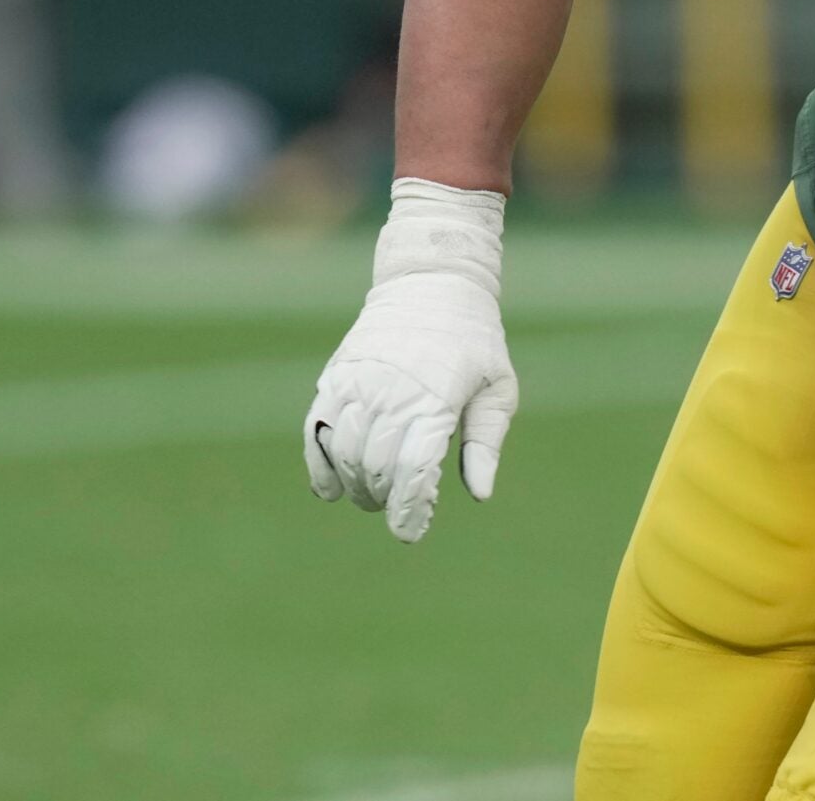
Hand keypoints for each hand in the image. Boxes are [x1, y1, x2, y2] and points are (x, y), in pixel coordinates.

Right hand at [305, 180, 517, 543]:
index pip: (414, 467)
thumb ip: (487, 441)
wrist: (431, 283)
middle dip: (385, 500)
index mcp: (437, 396)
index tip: (411, 531)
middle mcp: (393, 390)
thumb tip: (480, 493)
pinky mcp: (336, 377)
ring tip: (373, 495)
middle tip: (399, 508)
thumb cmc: (474, 342)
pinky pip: (316, 431)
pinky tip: (331, 489)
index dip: (409, 508)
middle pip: (376, 467)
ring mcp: (359, 382)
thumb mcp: (498, 387)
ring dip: (355, 487)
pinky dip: (319, 466)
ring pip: (343, 453)